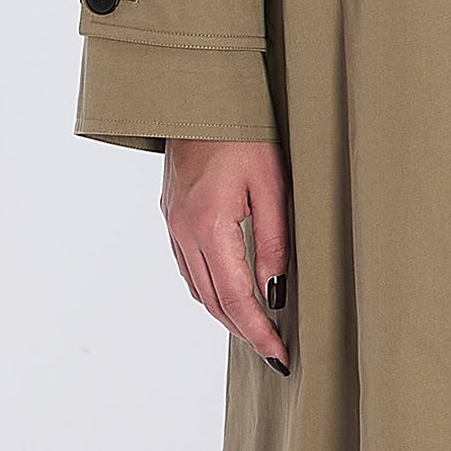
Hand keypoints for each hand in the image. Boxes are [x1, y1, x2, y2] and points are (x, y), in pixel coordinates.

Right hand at [162, 138, 291, 373]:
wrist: (198, 94)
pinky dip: (210, 289)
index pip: (235, 298)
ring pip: (197, 288)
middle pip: (212, 301)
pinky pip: (188, 267)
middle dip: (244, 331)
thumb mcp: (271, 185)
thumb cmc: (243, 132)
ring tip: (256, 329)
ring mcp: (172, 224)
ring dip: (225, 314)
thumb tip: (274, 293)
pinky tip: (231, 294)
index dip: (258, 333)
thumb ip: (273, 242)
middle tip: (273, 352)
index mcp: (209, 225)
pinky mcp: (171, 216)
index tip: (279, 356)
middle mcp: (183, 230)